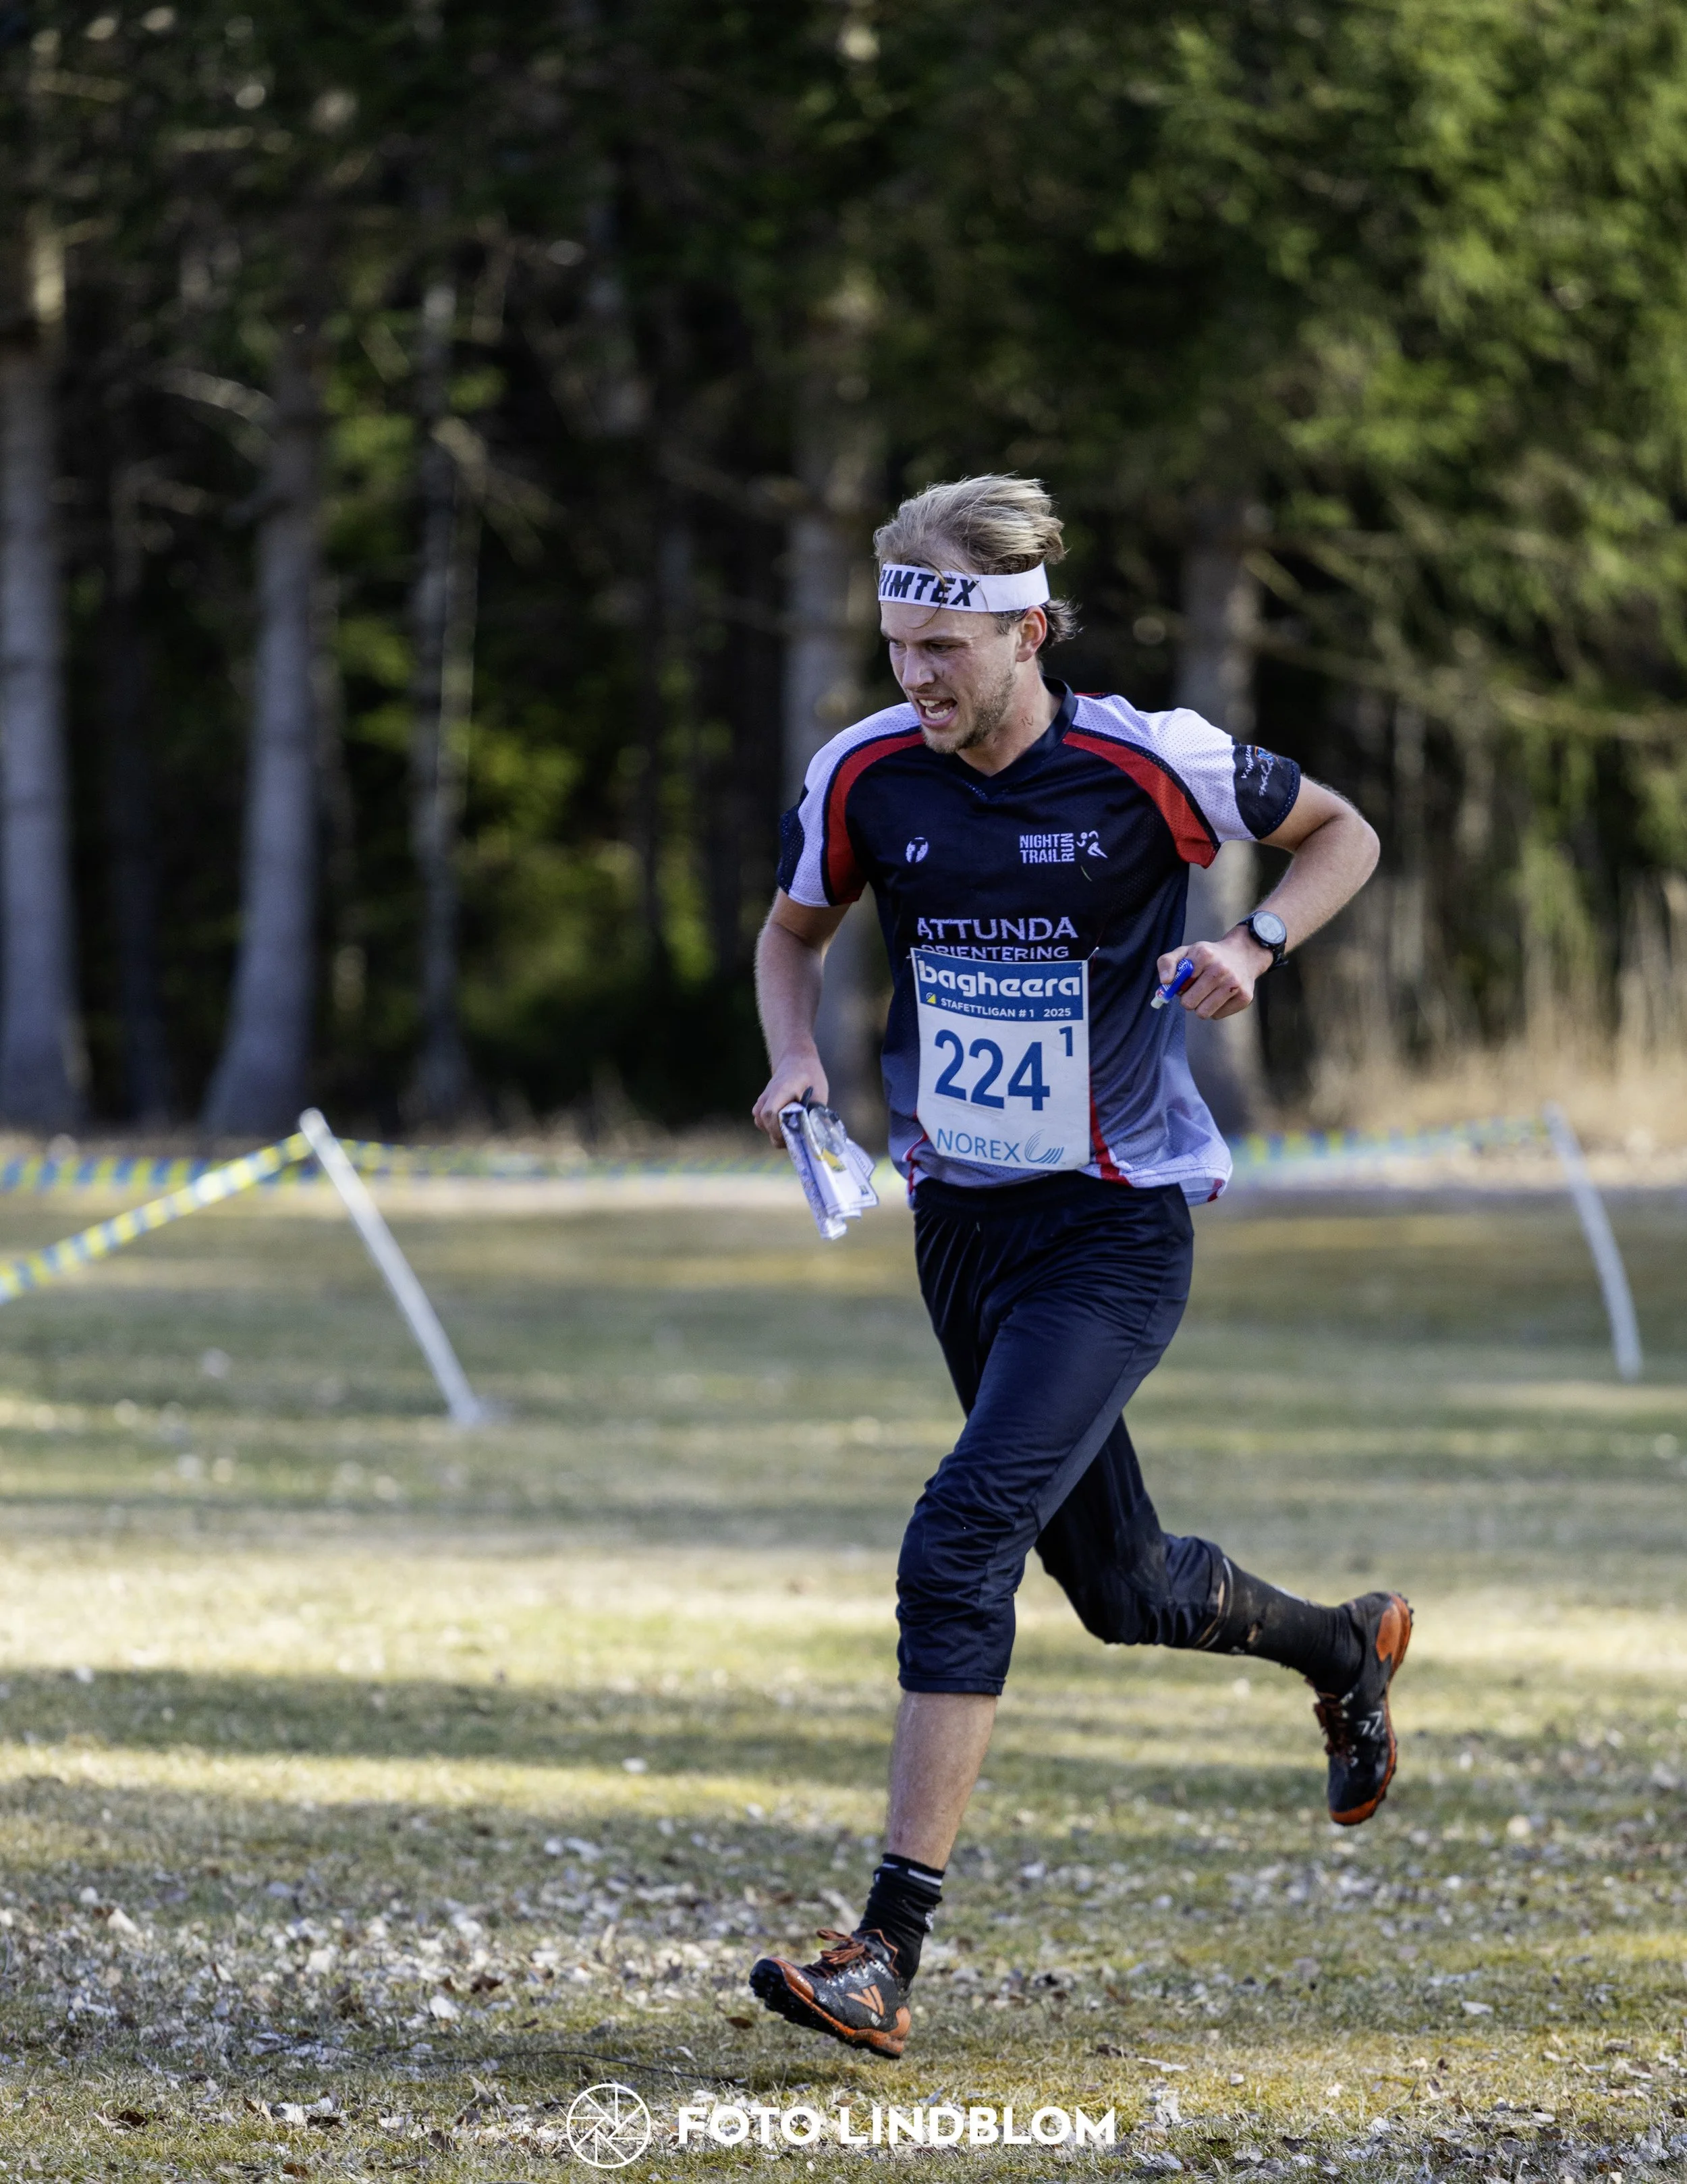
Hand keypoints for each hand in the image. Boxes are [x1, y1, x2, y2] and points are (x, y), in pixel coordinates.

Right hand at [752, 1048, 828, 1145]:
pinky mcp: (761, 1105)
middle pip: (764, 1121)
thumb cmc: (810, 1077)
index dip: (778, 1129)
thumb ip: (814, 1114)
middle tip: (796, 1140)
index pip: (770, 1113)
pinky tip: (785, 1127)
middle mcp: (767, 1095)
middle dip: (778, 1135)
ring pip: (761, 1123)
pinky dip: (772, 1128)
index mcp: (782, 1089)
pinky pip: (762, 1121)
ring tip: (792, 1133)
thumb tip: (816, 1136)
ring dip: (775, 1133)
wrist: (796, 1061)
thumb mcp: (819, 1093)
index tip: (792, 1136)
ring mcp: (761, 1099)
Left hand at [1156, 927, 1273, 1019]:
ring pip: (1203, 1013)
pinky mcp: (1245, 998)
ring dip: (1201, 1006)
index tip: (1186, 981)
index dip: (1179, 987)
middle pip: (1189, 1003)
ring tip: (1208, 992)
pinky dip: (1216, 1008)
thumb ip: (1166, 962)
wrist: (1243, 955)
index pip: (1178, 987)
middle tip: (1197, 988)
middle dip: (1189, 999)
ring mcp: (1234, 984)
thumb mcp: (1185, 952)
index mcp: (1203, 955)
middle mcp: (1221, 969)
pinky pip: (1217, 1016)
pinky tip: (1221, 994)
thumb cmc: (1209, 957)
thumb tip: (1165, 982)